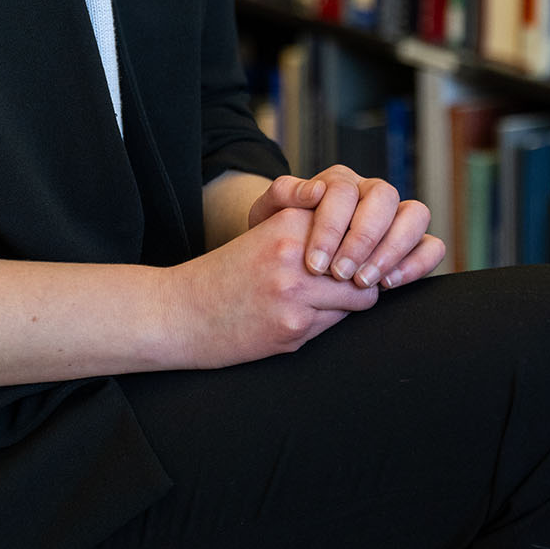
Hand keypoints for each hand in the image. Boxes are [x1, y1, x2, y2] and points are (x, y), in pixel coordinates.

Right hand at [166, 206, 380, 368]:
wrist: (181, 312)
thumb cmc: (227, 275)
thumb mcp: (266, 235)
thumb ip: (310, 233)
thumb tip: (368, 249)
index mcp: (289, 221)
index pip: (357, 226)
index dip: (362, 243)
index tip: (358, 254)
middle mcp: (297, 251)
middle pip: (366, 261)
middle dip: (362, 275)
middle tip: (347, 282)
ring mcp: (297, 291)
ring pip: (360, 296)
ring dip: (349, 302)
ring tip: (320, 303)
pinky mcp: (294, 327)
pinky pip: (334, 324)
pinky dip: (322, 324)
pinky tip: (293, 321)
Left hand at [247, 172, 444, 292]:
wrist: (286, 255)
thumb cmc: (278, 233)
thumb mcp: (269, 212)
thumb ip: (284, 194)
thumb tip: (314, 190)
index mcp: (339, 180)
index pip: (343, 191)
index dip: (331, 226)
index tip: (315, 263)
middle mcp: (371, 192)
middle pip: (384, 196)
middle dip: (363, 238)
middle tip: (340, 273)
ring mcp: (396, 216)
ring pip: (415, 215)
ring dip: (392, 249)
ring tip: (365, 281)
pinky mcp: (413, 243)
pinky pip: (432, 245)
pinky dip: (417, 263)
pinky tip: (388, 284)